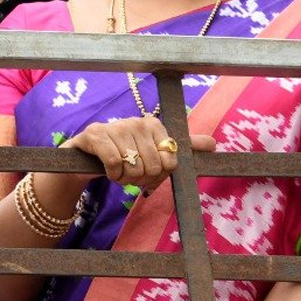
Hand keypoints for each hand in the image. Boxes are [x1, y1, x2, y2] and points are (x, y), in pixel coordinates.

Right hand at [61, 115, 216, 194]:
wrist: (88, 156)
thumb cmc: (125, 153)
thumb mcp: (154, 151)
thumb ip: (183, 147)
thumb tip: (213, 143)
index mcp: (154, 124)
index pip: (170, 162)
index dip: (159, 175)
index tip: (148, 172)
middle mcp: (136, 121)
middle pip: (153, 167)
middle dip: (141, 179)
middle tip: (131, 175)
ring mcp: (115, 126)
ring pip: (133, 167)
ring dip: (125, 179)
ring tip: (119, 173)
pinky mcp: (95, 134)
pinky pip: (113, 163)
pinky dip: (112, 174)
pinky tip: (109, 171)